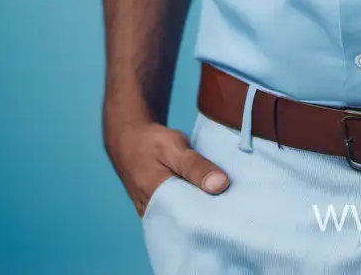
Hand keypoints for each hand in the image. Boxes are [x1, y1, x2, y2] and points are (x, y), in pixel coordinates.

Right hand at [104, 116, 231, 218]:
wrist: (129, 140)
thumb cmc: (151, 142)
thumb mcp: (174, 147)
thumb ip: (196, 166)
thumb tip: (221, 185)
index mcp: (157, 200)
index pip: (189, 219)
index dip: (211, 214)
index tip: (231, 205)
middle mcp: (154, 213)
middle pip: (187, 222)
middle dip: (208, 214)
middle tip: (230, 202)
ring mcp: (154, 214)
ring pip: (183, 218)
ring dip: (200, 210)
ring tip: (221, 200)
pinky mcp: (158, 210)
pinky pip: (177, 214)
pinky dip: (192, 207)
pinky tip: (206, 199)